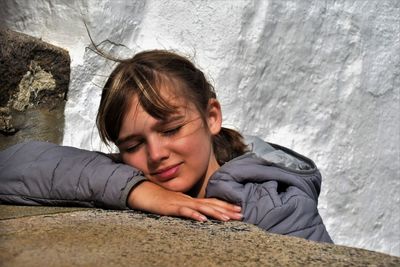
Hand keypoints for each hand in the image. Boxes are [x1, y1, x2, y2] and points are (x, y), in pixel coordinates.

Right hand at [127, 181, 242, 221]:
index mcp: (190, 200)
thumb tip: (199, 214)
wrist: (142, 191)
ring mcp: (180, 202)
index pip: (211, 202)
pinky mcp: (170, 207)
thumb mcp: (175, 204)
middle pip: (210, 204)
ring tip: (227, 218)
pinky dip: (193, 215)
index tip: (239, 209)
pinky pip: (184, 212)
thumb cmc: (158, 199)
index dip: (225, 205)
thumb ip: (187, 208)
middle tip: (241, 214)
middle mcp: (188, 200)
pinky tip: (202, 220)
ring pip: (201, 208)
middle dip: (226, 210)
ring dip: (215, 213)